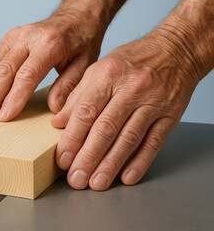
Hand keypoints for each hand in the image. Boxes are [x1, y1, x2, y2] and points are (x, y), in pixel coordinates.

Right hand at [0, 19, 99, 122]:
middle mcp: (28, 37)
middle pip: (3, 71)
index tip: (3, 116)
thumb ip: (69, 86)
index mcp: (50, 44)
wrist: (75, 16)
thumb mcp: (85, 64)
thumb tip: (54, 107)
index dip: (13, 98)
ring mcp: (14, 36)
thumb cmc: (81, 41)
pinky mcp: (7, 39)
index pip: (26, 75)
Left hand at [51, 33, 199, 190]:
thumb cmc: (132, 61)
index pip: (86, 112)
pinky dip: (140, 162)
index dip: (72, 138)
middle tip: (76, 179)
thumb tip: (58, 121)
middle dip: (88, 157)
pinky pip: (153, 142)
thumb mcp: (100, 69)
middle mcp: (130, 89)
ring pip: (128, 139)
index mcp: (107, 76)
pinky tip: (126, 176)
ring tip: (96, 182)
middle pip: (105, 129)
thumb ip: (77, 96)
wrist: (174, 51)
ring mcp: (152, 103)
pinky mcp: (169, 116)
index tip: (62, 158)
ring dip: (110, 164)